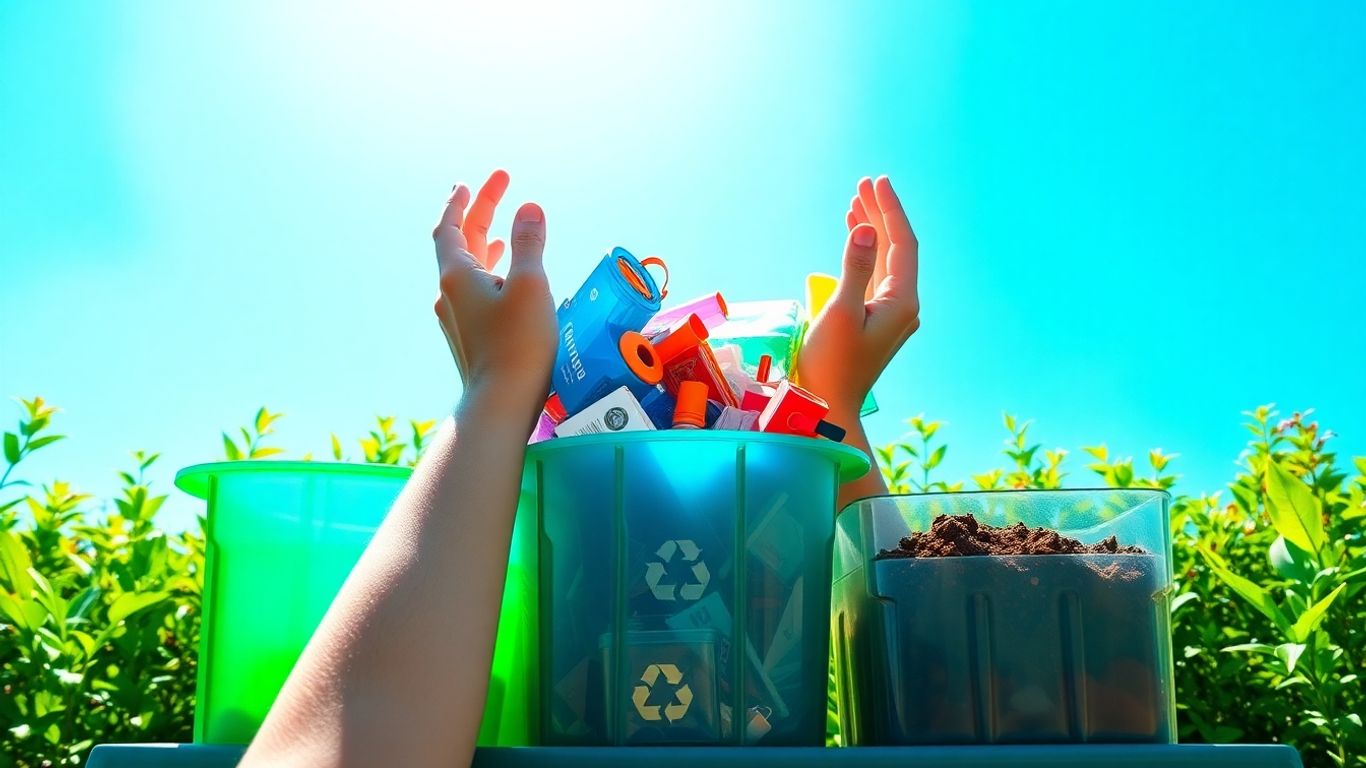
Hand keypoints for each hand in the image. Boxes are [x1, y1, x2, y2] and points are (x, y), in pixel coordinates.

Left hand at [432, 170, 555, 414]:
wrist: (499, 403)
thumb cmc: (517, 344)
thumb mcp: (529, 286)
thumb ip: (529, 244)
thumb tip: (529, 209)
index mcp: (457, 277)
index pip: (451, 227)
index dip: (461, 201)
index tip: (470, 182)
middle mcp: (449, 295)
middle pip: (461, 245)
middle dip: (480, 215)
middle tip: (500, 188)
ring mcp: (457, 319)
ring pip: (469, 271)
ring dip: (485, 246)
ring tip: (503, 234)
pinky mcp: (470, 338)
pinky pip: (476, 293)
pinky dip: (491, 275)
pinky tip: (508, 283)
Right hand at [797, 175, 919, 416]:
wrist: (830, 408)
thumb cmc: (831, 365)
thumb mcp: (838, 313)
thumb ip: (852, 269)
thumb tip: (864, 230)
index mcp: (902, 302)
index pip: (902, 244)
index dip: (890, 210)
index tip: (876, 181)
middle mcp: (904, 306)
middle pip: (896, 250)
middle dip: (880, 215)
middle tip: (864, 183)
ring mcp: (892, 315)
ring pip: (884, 262)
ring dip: (871, 231)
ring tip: (855, 200)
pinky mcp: (876, 322)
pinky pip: (874, 277)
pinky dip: (864, 254)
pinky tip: (853, 236)